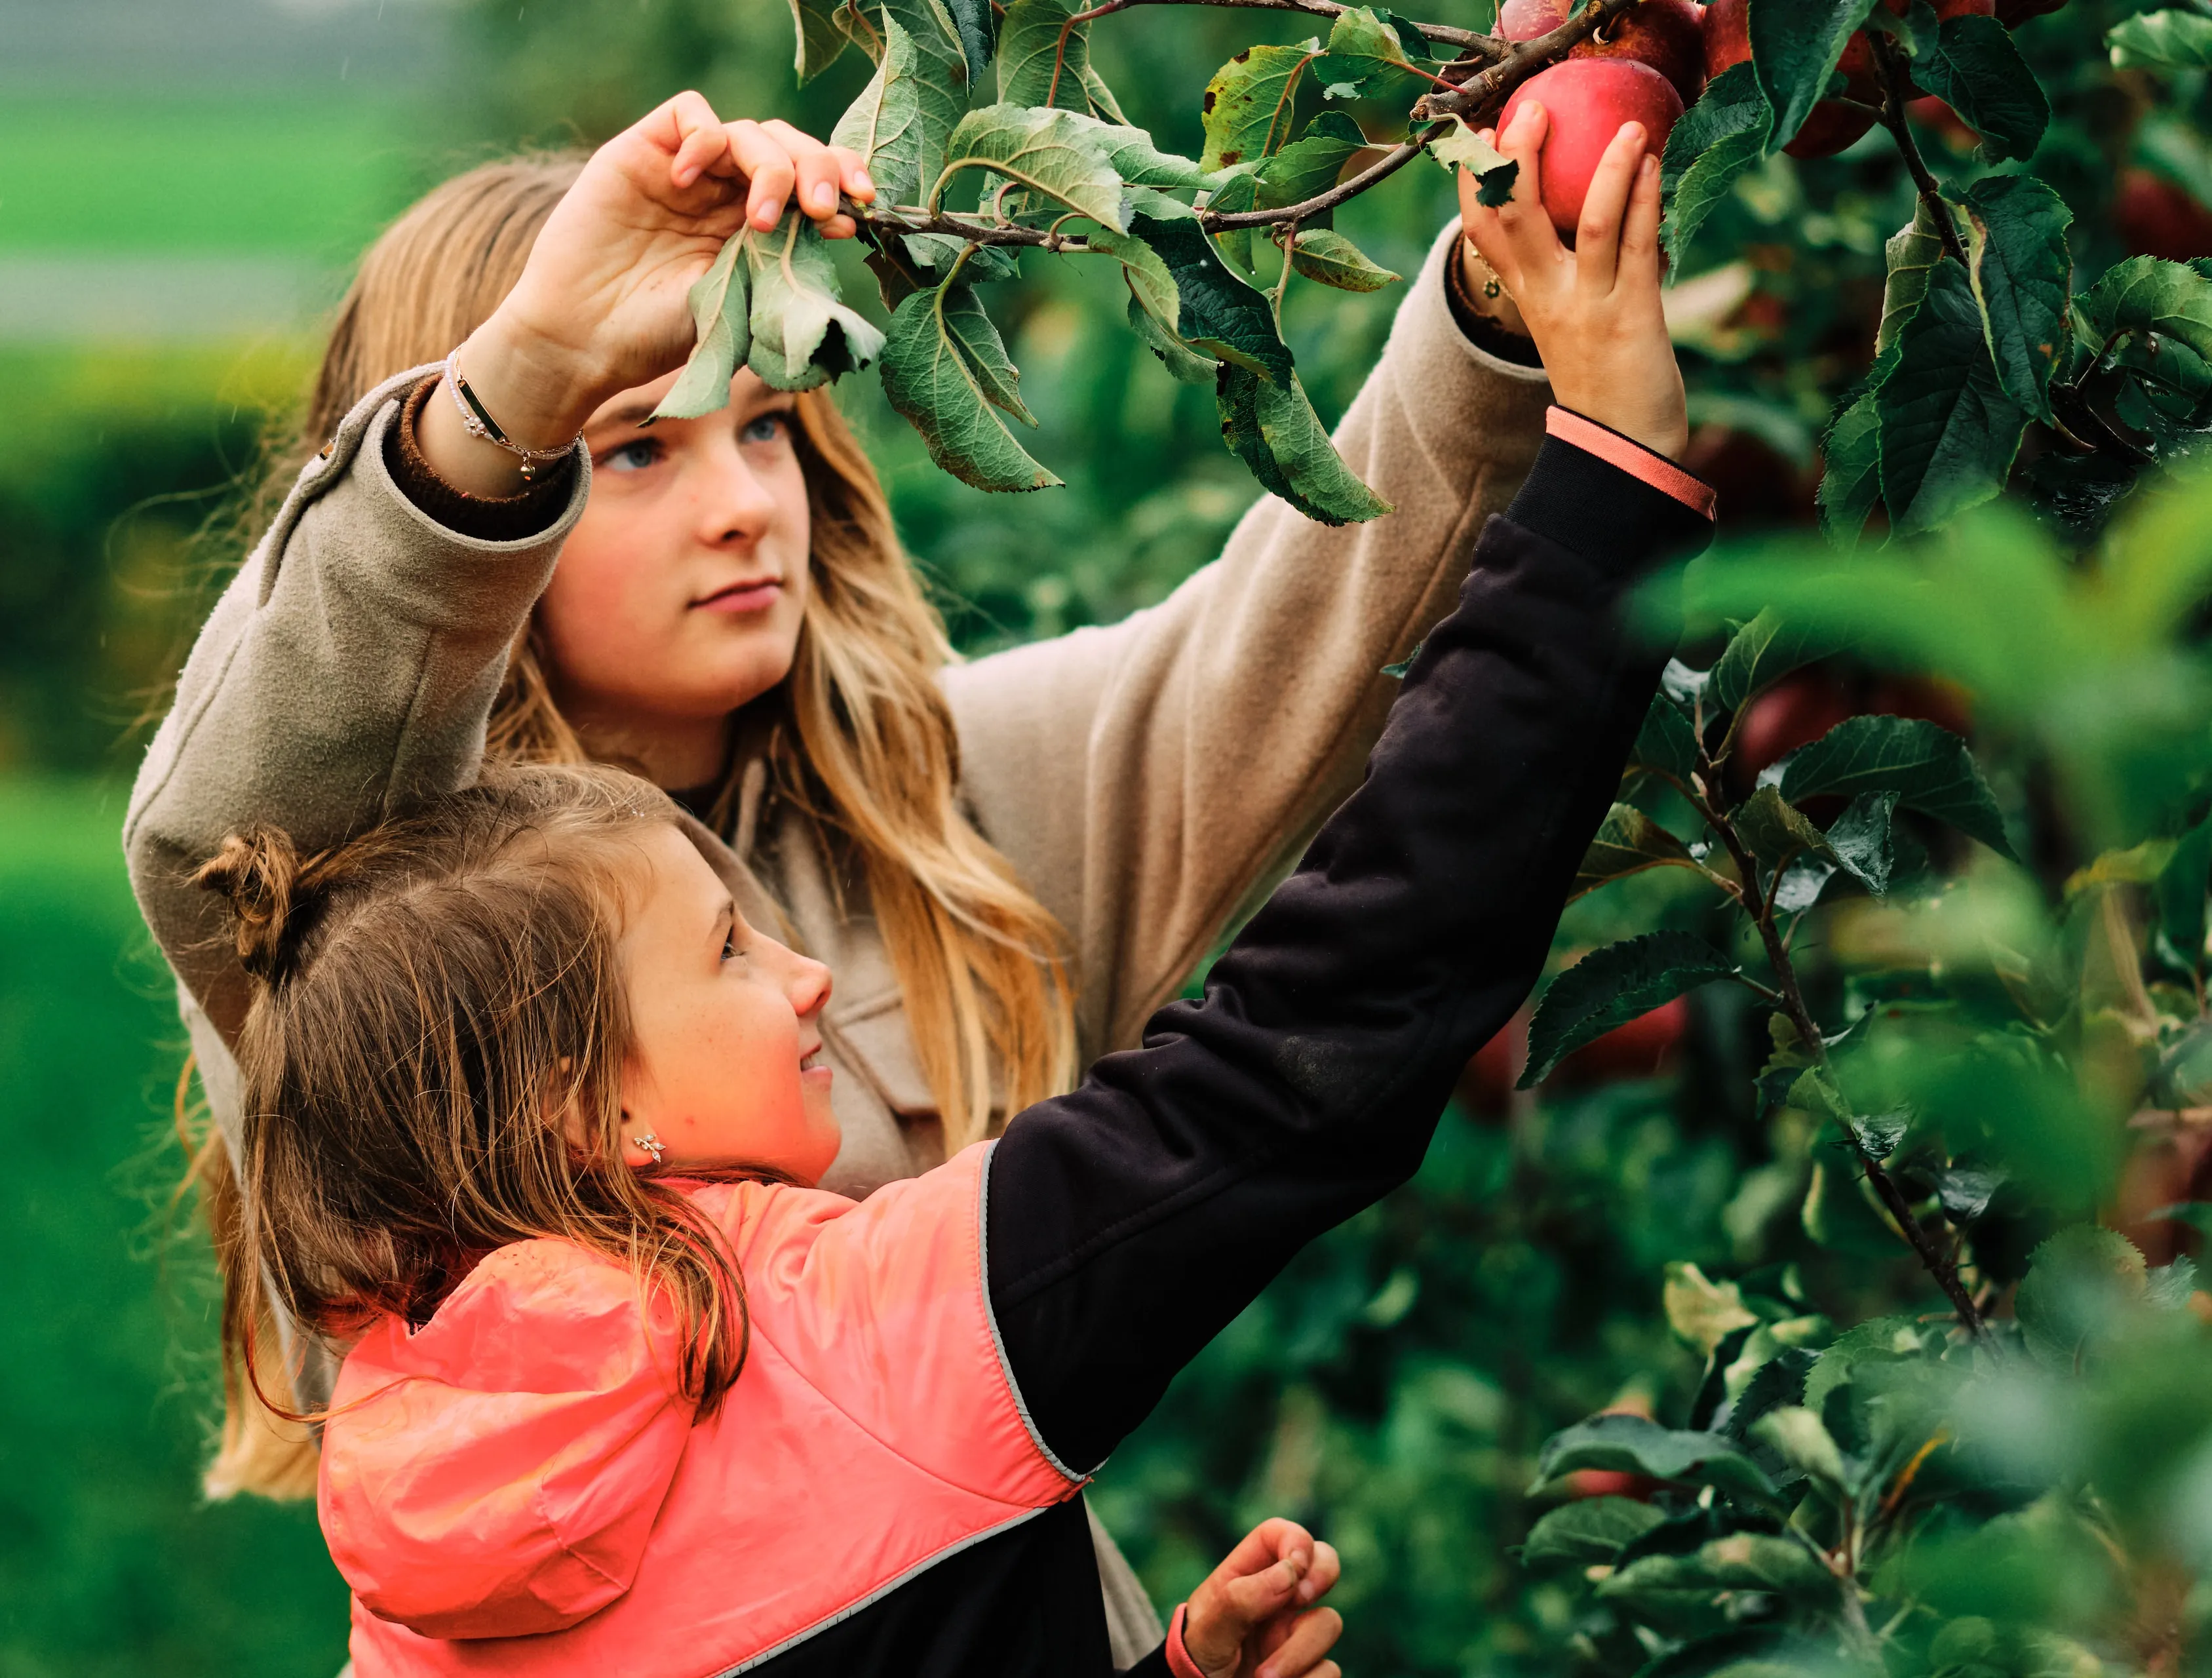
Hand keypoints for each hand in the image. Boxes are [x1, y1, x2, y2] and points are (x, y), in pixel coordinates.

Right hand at [424, 93, 872, 488]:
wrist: (585, 339)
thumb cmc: (659, 334)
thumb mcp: (740, 305)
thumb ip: (783, 266)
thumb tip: (847, 230)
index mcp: (758, 228)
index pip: (813, 183)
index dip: (842, 186)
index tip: (860, 214)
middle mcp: (727, 192)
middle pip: (791, 148)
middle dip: (819, 172)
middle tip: (820, 212)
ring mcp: (688, 169)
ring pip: (750, 131)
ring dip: (771, 166)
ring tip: (760, 218)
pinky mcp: (643, 151)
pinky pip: (689, 114)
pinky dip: (705, 136)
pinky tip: (694, 180)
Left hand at [1178, 1519, 1342, 1677]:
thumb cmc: (1194, 1666)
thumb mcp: (1207, 1633)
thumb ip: (1240, 1600)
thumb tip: (1290, 1573)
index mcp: (1246, 1580)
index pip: (1277, 1536)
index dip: (1295, 1539)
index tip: (1295, 1566)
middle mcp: (1276, 1603)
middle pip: (1321, 1562)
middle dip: (1323, 1572)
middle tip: (1301, 1598)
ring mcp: (1294, 1637)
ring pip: (1329, 1622)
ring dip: (1300, 1653)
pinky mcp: (1308, 1671)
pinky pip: (1329, 1670)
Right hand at [1459, 101, 1688, 460]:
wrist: (1623, 450)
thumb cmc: (1602, 383)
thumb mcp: (1567, 325)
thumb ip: (1563, 278)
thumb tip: (1577, 222)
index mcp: (1527, 299)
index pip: (1481, 233)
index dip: (1472, 183)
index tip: (1480, 137)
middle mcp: (1548, 299)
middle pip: (1515, 218)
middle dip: (1517, 159)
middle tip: (1533, 109)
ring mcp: (1589, 306)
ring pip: (1586, 224)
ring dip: (1607, 169)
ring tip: (1629, 127)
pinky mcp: (1633, 315)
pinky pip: (1638, 247)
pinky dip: (1645, 201)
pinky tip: (1653, 166)